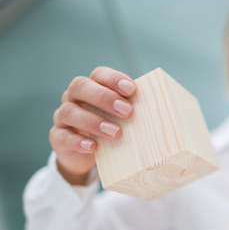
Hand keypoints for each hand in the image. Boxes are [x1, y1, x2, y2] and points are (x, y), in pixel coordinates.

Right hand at [49, 66, 135, 184]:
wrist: (87, 155)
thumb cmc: (111, 128)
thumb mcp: (124, 119)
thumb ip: (138, 110)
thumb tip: (170, 111)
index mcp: (92, 87)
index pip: (98, 74)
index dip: (113, 79)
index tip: (131, 89)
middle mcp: (74, 98)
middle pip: (80, 86)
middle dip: (104, 97)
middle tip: (127, 111)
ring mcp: (63, 117)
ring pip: (70, 111)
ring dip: (94, 121)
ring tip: (115, 133)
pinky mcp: (58, 137)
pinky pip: (63, 136)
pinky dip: (78, 141)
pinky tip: (93, 147)